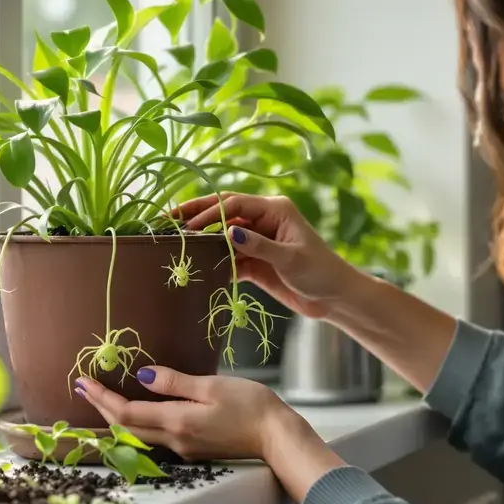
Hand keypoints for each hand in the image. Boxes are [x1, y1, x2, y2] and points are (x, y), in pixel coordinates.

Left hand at [75, 366, 348, 502]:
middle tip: (84, 387)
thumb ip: (175, 382)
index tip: (83, 382)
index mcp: (177, 422)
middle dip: (101, 407)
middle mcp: (174, 440)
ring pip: (138, 435)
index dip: (101, 398)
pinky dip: (137, 424)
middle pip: (126, 428)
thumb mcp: (212, 386)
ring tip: (103, 398)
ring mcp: (183, 449)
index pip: (126, 413)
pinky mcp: (193, 450)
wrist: (277, 438)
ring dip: (116, 417)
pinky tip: (136, 411)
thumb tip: (141, 377)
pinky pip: (154, 438)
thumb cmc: (252, 406)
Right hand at [175, 193, 354, 318]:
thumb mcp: (290, 258)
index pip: (234, 205)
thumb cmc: (320, 271)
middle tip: (168, 220)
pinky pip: (229, 260)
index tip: (190, 227)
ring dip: (203, 243)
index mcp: (274, 210)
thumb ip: (259, 246)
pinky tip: (199, 269)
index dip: (210, 214)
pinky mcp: (255, 263)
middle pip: (223, 214)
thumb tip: (229, 234)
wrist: (334, 298)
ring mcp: (257, 242)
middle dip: (197, 216)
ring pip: (223, 238)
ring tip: (177, 247)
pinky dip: (215, 264)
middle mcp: (263, 222)